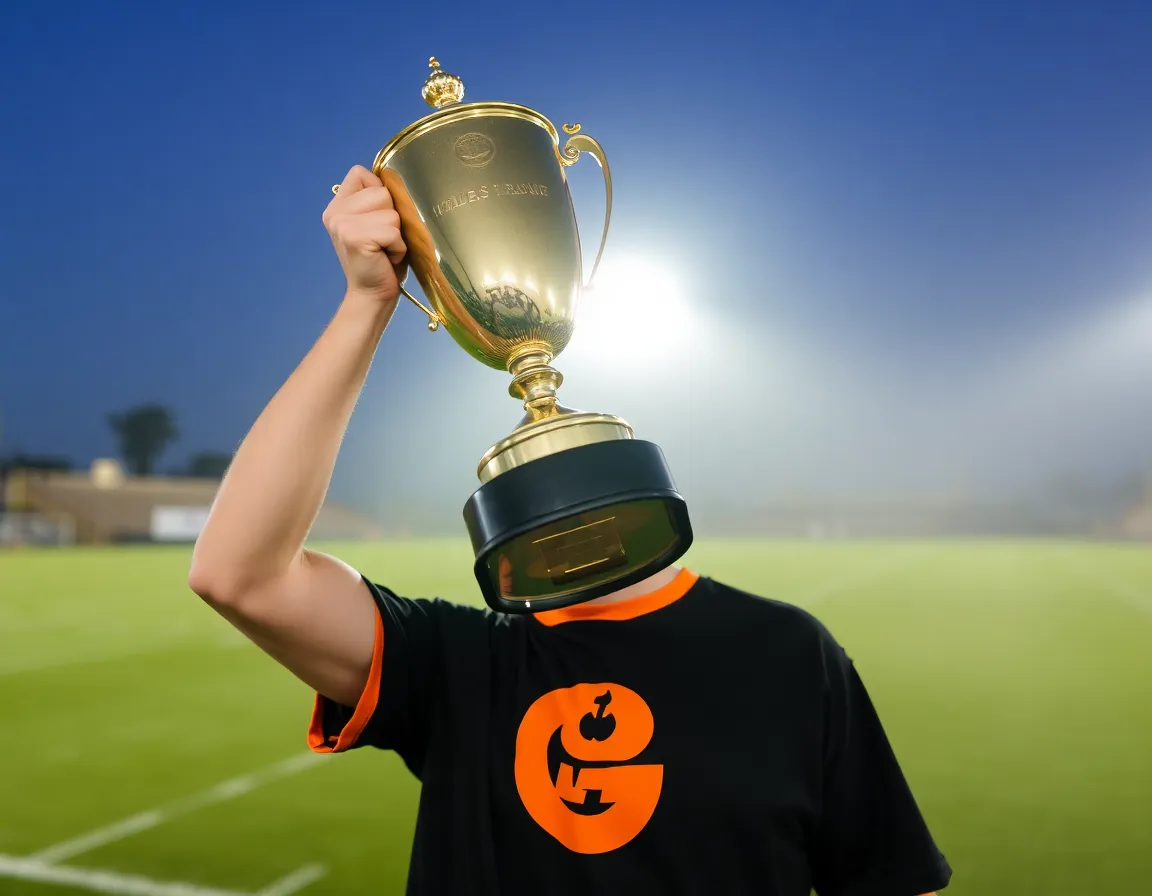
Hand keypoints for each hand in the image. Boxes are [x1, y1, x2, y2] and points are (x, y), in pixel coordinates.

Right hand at [322, 165, 407, 305]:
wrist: (372, 295)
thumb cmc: (381, 260)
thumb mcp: (376, 222)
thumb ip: (376, 199)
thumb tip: (394, 178)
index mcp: (338, 205)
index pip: (361, 173)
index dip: (379, 192)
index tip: (377, 219)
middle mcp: (335, 212)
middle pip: (381, 192)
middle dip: (392, 217)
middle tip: (382, 240)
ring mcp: (342, 224)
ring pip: (391, 212)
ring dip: (397, 234)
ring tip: (385, 249)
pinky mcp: (355, 237)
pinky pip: (393, 231)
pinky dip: (398, 247)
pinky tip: (386, 258)